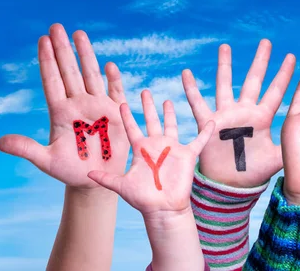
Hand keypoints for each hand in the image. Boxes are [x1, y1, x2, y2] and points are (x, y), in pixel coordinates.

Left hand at [0, 24, 128, 188]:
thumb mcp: (46, 161)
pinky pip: (115, 93)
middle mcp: (78, 105)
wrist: (95, 179)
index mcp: (60, 112)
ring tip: (78, 34)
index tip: (42, 40)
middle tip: (56, 26)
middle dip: (63, 49)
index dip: (47, 61)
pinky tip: (109, 65)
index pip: (52, 81)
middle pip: (69, 72)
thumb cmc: (69, 170)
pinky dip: (113, 80)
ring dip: (85, 55)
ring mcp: (97, 108)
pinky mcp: (116, 115)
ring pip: (90, 76)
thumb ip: (26, 149)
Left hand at [87, 90, 214, 214]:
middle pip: (152, 121)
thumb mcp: (122, 186)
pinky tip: (211, 121)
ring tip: (167, 100)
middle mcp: (156, 145)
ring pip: (171, 125)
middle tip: (145, 91)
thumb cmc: (143, 199)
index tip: (121, 102)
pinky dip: (206, 132)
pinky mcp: (187, 155)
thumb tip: (87, 174)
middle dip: (148, 107)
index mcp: (141, 149)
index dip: (127, 116)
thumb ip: (106, 178)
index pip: (132, 128)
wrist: (163, 209)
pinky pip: (199, 141)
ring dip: (170, 113)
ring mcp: (172, 149)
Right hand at [182, 39, 294, 186]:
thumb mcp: (277, 158)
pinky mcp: (209, 123)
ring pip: (225, 84)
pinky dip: (191, 89)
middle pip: (254, 80)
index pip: (276, 91)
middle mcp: (245, 111)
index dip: (285, 76)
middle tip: (267, 42)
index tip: (294, 57)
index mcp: (262, 118)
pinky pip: (197, 103)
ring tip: (225, 46)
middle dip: (260, 61)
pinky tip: (186, 73)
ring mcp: (226, 115)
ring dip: (225, 66)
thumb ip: (291, 145)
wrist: (230, 186)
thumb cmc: (253, 173)